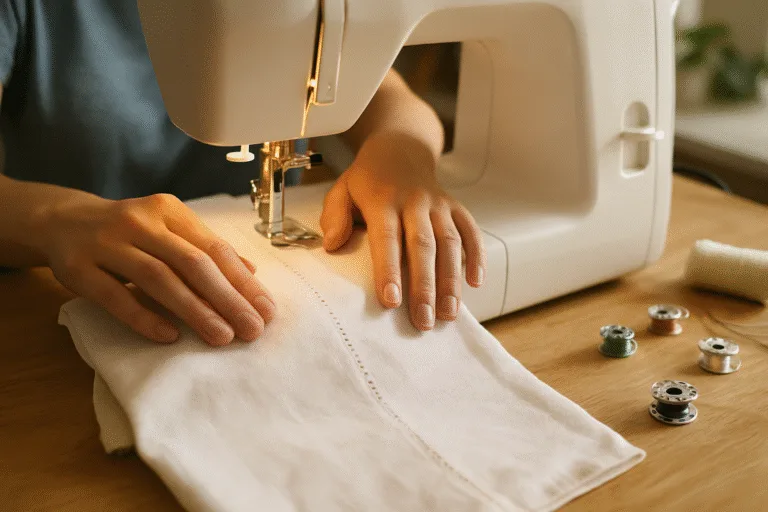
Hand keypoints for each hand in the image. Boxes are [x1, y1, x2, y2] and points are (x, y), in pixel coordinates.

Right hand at [42, 192, 274, 344]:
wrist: (62, 221)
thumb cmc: (129, 233)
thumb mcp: (169, 231)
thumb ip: (205, 250)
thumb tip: (251, 274)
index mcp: (169, 211)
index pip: (214, 248)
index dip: (243, 282)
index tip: (266, 311)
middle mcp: (140, 222)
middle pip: (192, 263)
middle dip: (227, 298)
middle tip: (251, 329)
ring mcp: (106, 243)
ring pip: (157, 278)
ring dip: (194, 310)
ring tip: (222, 336)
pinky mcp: (77, 268)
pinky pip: (114, 295)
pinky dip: (144, 316)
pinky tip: (169, 336)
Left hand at [319, 132, 485, 330]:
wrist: (400, 149)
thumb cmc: (368, 180)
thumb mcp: (342, 190)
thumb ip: (334, 216)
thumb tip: (333, 244)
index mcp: (383, 199)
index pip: (387, 238)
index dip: (389, 271)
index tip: (391, 302)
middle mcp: (415, 201)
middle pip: (423, 246)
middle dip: (425, 286)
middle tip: (423, 321)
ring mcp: (439, 204)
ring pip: (450, 243)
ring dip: (451, 280)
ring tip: (448, 315)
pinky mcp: (456, 208)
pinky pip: (471, 232)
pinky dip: (476, 256)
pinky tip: (475, 283)